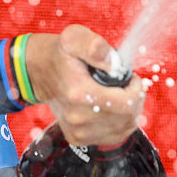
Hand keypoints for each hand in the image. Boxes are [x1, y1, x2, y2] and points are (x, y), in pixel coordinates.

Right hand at [24, 25, 144, 145]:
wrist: (40, 72)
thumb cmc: (61, 54)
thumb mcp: (74, 38)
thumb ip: (95, 46)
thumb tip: (114, 64)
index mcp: (79, 93)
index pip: (127, 104)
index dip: (136, 89)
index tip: (130, 77)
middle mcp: (78, 118)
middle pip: (128, 117)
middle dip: (134, 98)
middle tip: (125, 84)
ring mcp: (78, 131)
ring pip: (124, 128)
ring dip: (128, 110)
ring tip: (118, 94)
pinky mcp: (78, 138)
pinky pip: (114, 136)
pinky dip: (120, 122)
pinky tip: (112, 107)